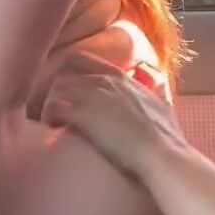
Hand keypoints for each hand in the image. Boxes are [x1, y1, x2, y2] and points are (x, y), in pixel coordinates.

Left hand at [44, 54, 185, 178]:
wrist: (161, 154)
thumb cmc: (165, 136)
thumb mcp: (164, 103)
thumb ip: (158, 87)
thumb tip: (157, 79)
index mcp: (120, 78)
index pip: (82, 60)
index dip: (68, 72)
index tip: (64, 87)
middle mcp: (105, 82)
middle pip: (64, 75)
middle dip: (56, 91)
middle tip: (54, 107)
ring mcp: (93, 97)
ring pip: (56, 90)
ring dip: (50, 105)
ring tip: (51, 121)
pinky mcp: (84, 115)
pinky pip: (54, 108)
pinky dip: (49, 117)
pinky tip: (53, 129)